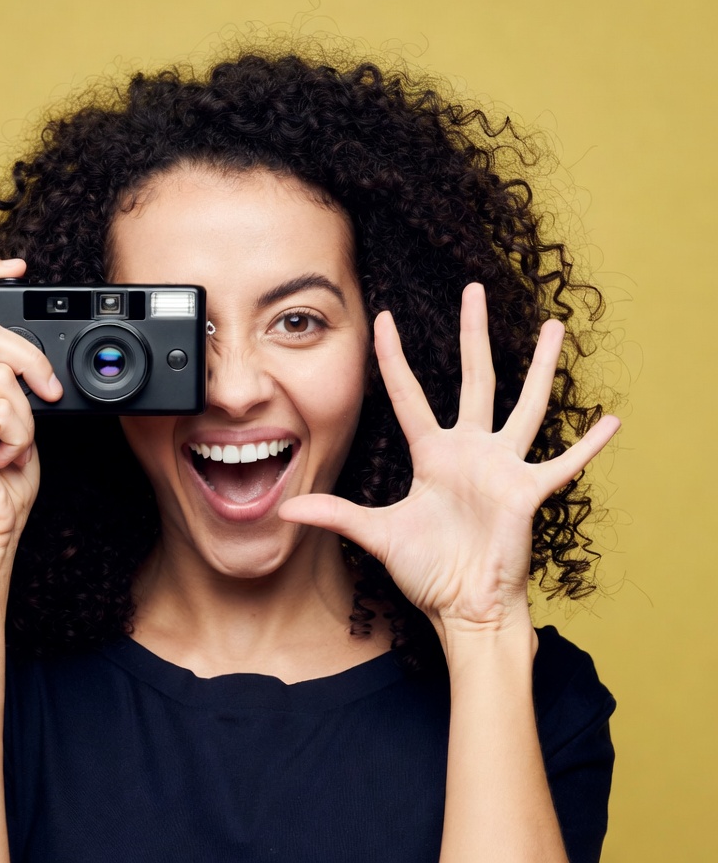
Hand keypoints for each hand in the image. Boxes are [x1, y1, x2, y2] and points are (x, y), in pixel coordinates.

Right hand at [0, 258, 62, 552]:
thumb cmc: (1, 480)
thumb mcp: (17, 419)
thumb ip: (15, 383)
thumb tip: (36, 360)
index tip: (17, 266)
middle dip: (32, 361)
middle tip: (50, 393)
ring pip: (2, 375)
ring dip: (26, 417)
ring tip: (12, 446)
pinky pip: (2, 408)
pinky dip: (20, 437)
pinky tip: (1, 459)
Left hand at [279, 284, 619, 635]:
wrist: (464, 607)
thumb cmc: (427, 570)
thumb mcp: (377, 534)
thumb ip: (335, 515)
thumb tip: (285, 509)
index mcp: (432, 454)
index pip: (408, 394)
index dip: (393, 357)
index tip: (382, 318)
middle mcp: (469, 450)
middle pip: (473, 378)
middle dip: (472, 333)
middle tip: (473, 289)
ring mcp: (502, 468)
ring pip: (526, 404)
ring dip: (541, 367)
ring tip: (555, 327)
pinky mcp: (528, 493)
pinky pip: (563, 464)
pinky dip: (586, 446)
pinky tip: (611, 421)